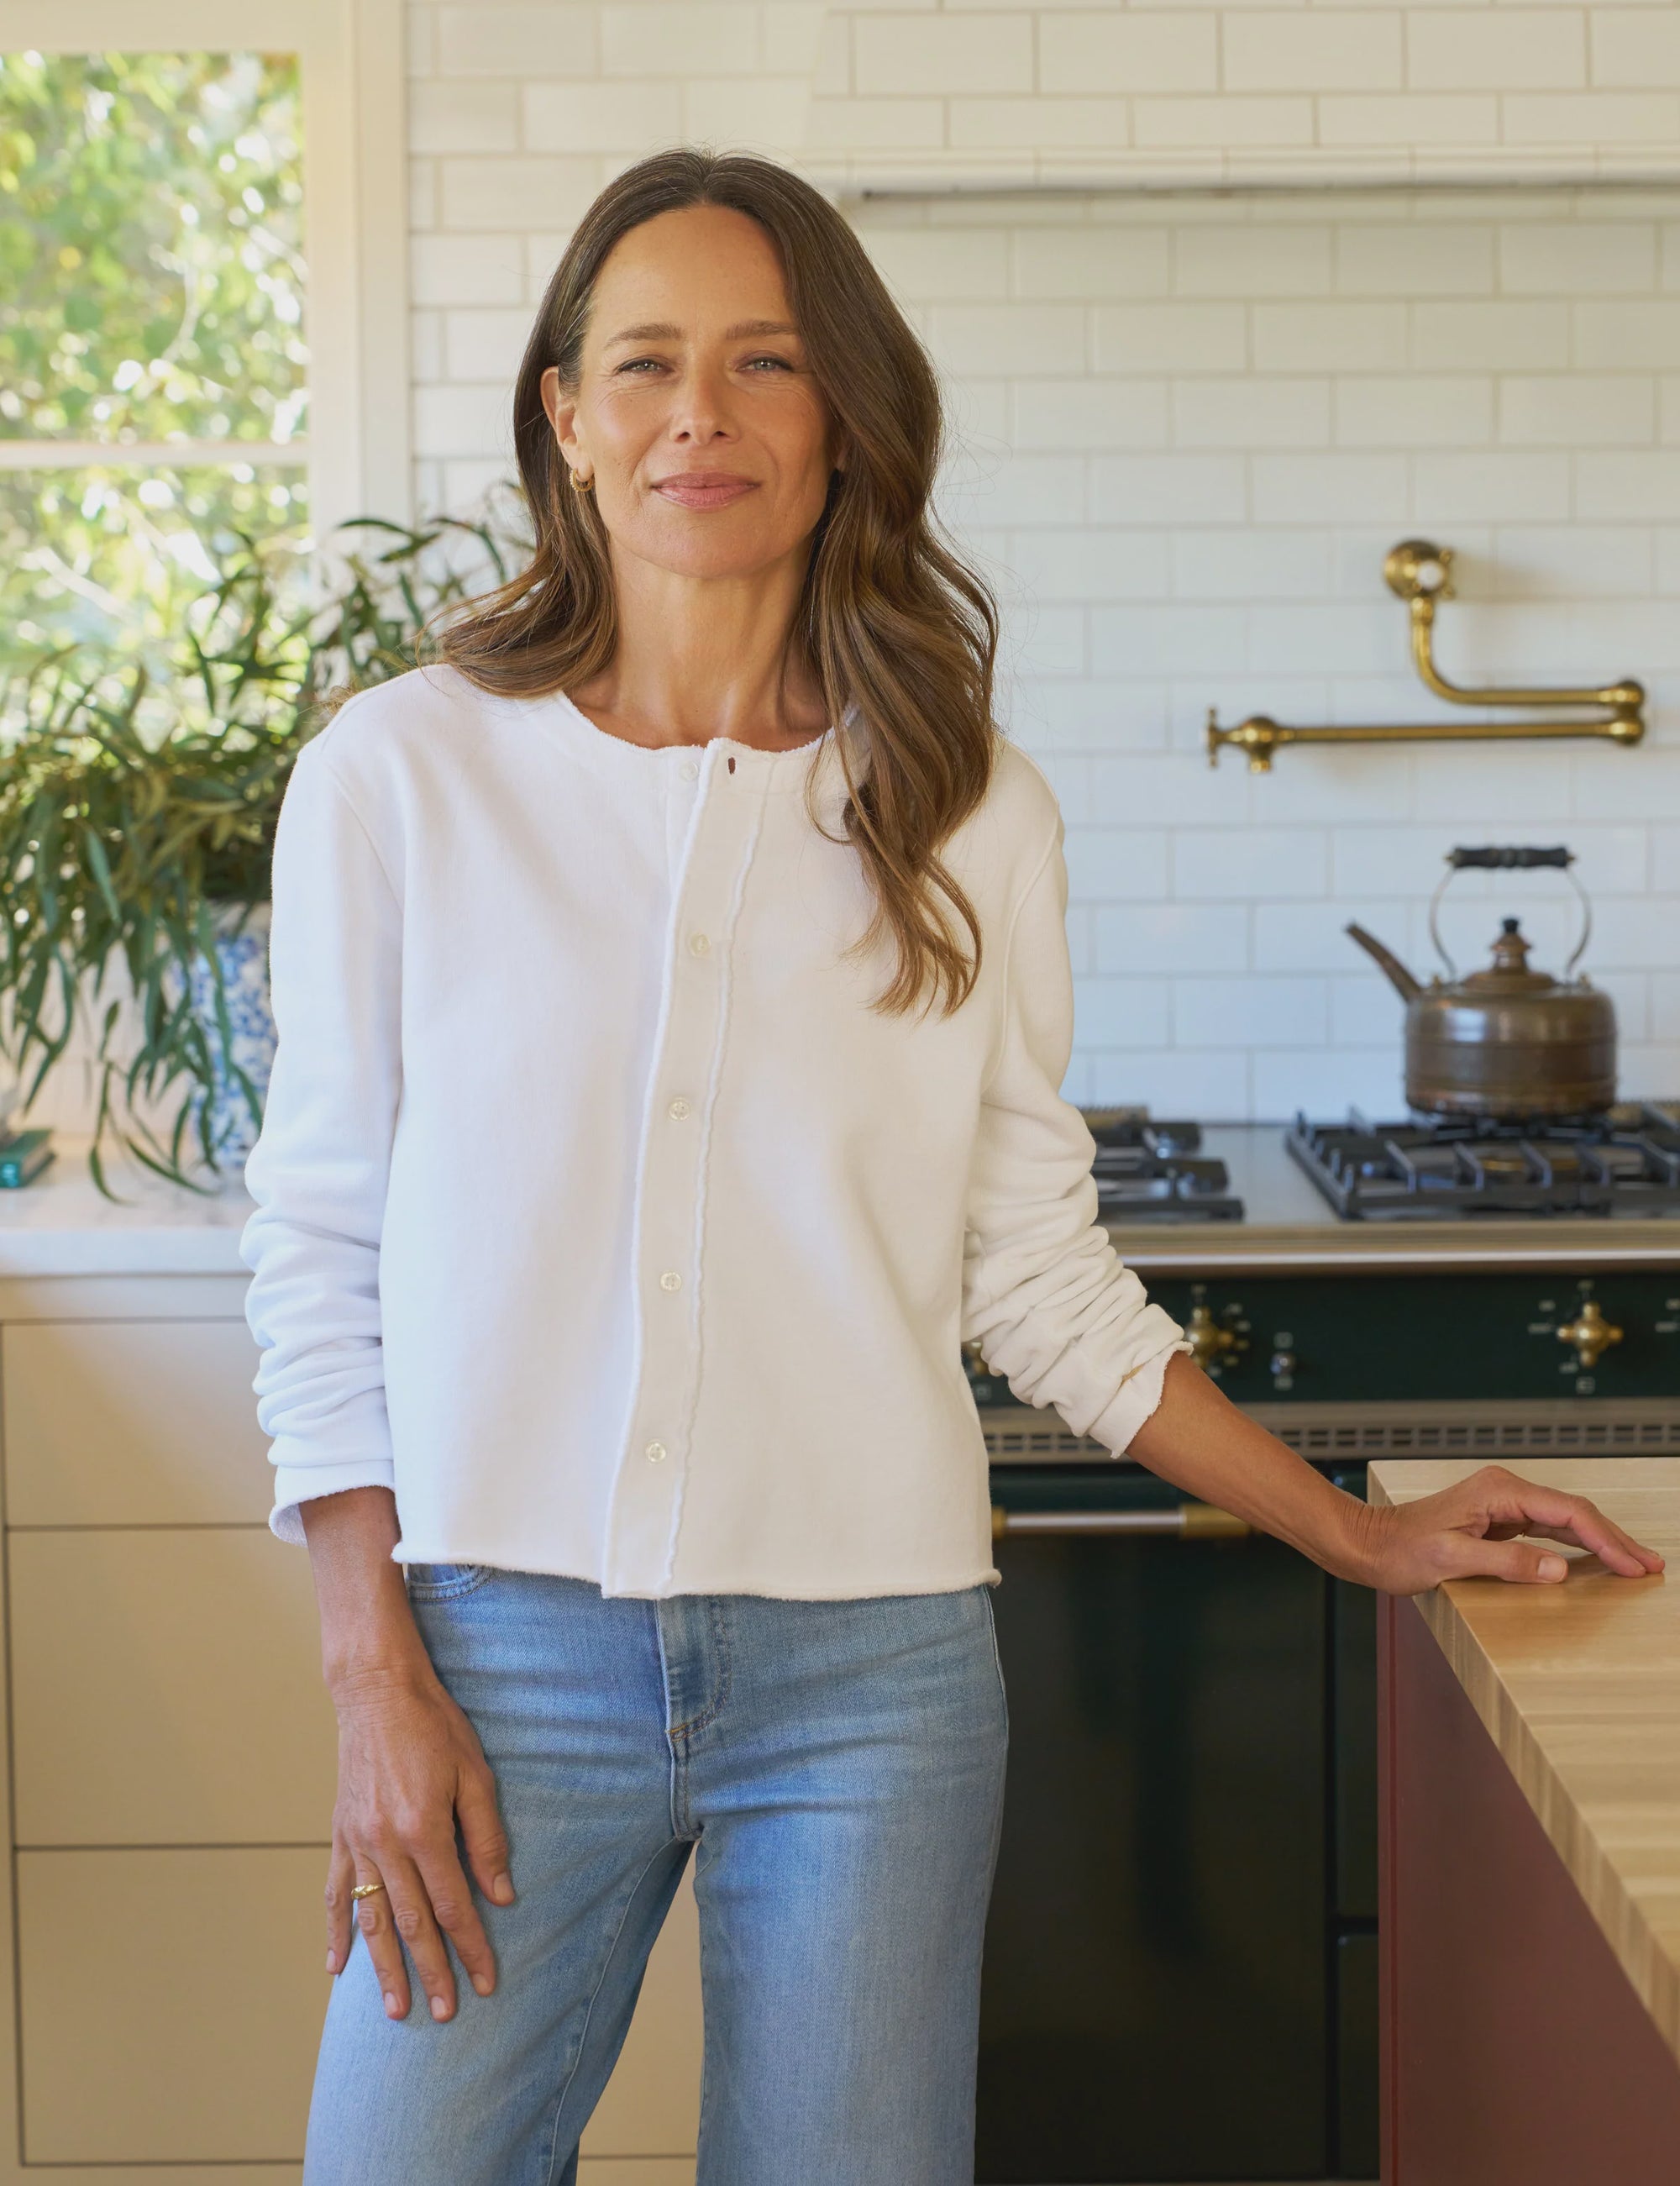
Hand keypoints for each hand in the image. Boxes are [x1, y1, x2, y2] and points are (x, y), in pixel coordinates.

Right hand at [325, 1664, 514, 2022]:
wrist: (377, 1690)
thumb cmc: (434, 1725)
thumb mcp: (475, 1774)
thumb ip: (487, 1838)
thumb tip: (503, 1895)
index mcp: (424, 1830)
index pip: (453, 1905)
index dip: (471, 1946)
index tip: (486, 1981)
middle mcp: (386, 1844)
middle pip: (412, 1923)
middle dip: (431, 1971)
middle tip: (445, 2015)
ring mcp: (358, 1842)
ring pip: (372, 1919)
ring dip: (383, 1968)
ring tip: (396, 2008)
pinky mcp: (341, 1834)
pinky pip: (335, 1893)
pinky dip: (336, 1932)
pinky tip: (337, 1967)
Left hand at [1359, 1465, 1665, 1596]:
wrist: (1368, 1545)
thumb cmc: (1401, 1551)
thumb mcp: (1452, 1560)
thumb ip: (1507, 1563)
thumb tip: (1560, 1569)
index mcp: (1500, 1492)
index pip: (1569, 1513)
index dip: (1606, 1540)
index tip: (1634, 1565)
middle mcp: (1505, 1492)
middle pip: (1575, 1513)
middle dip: (1615, 1539)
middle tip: (1650, 1565)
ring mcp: (1502, 1506)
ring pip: (1565, 1521)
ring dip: (1601, 1542)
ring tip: (1635, 1564)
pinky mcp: (1498, 1522)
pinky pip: (1548, 1532)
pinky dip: (1576, 1546)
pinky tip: (1594, 1561)